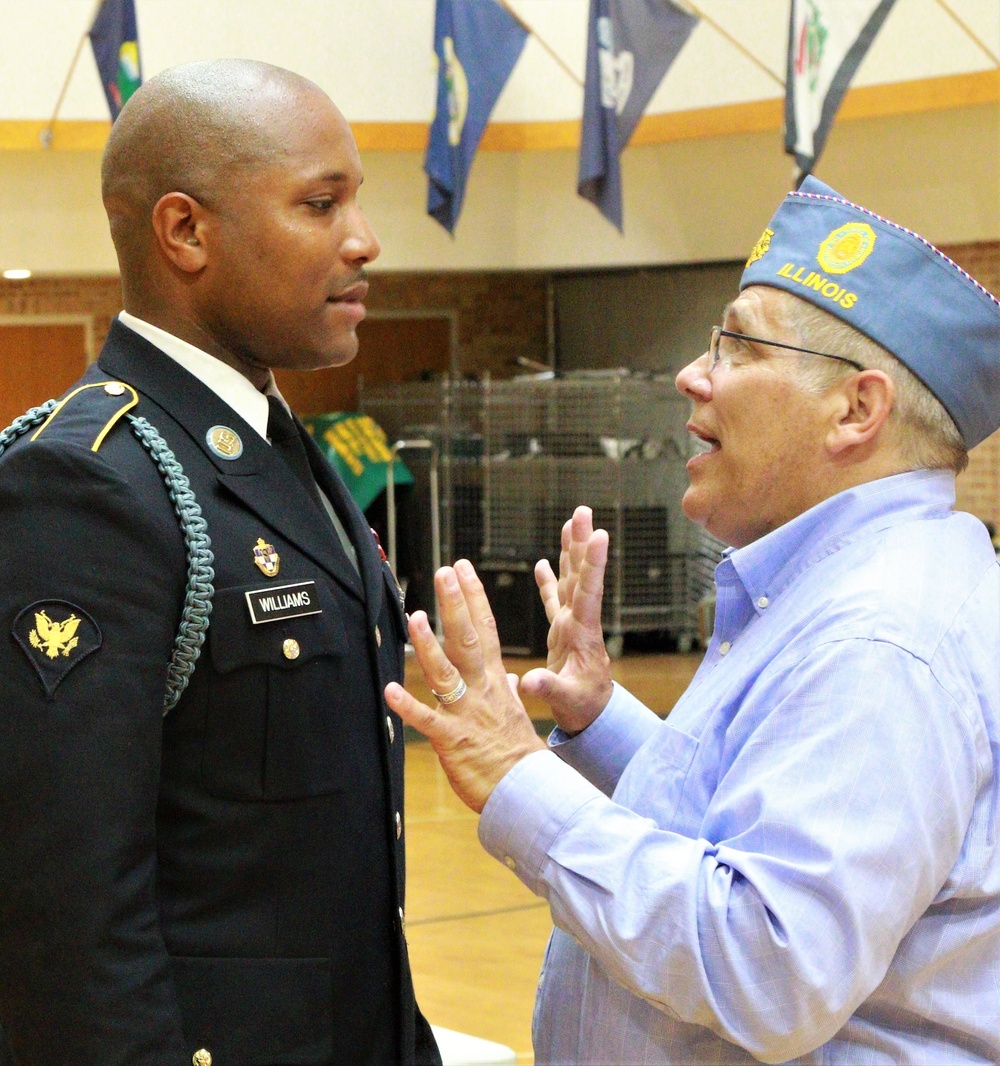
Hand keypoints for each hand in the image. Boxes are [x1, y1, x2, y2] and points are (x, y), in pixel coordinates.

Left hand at [384, 560, 544, 813]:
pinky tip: (388, 690)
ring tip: (416, 616)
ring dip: (429, 645)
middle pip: (468, 639)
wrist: (526, 790)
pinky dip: (407, 705)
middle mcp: (481, 690)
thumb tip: (513, 679)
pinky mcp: (452, 739)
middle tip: (445, 572)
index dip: (473, 597)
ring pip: (446, 672)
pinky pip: (427, 719)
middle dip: (456, 605)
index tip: (463, 569)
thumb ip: (510, 692)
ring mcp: (466, 712)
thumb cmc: (519, 755)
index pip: (486, 629)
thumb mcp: (518, 715)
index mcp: (495, 681)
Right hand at [520, 506, 612, 734]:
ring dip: (571, 552)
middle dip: (581, 544)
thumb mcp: (566, 700)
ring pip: (570, 580)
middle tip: (583, 512)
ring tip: (572, 522)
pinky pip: (554, 599)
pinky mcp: (562, 632)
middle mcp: (579, 622)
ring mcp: (571, 624)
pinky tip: (542, 561)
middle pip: (580, 576)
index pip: (589, 592)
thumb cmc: (582, 708)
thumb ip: (549, 687)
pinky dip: (549, 580)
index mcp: (583, 634)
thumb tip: (532, 680)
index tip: (601, 535)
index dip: (594, 564)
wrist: (591, 716)